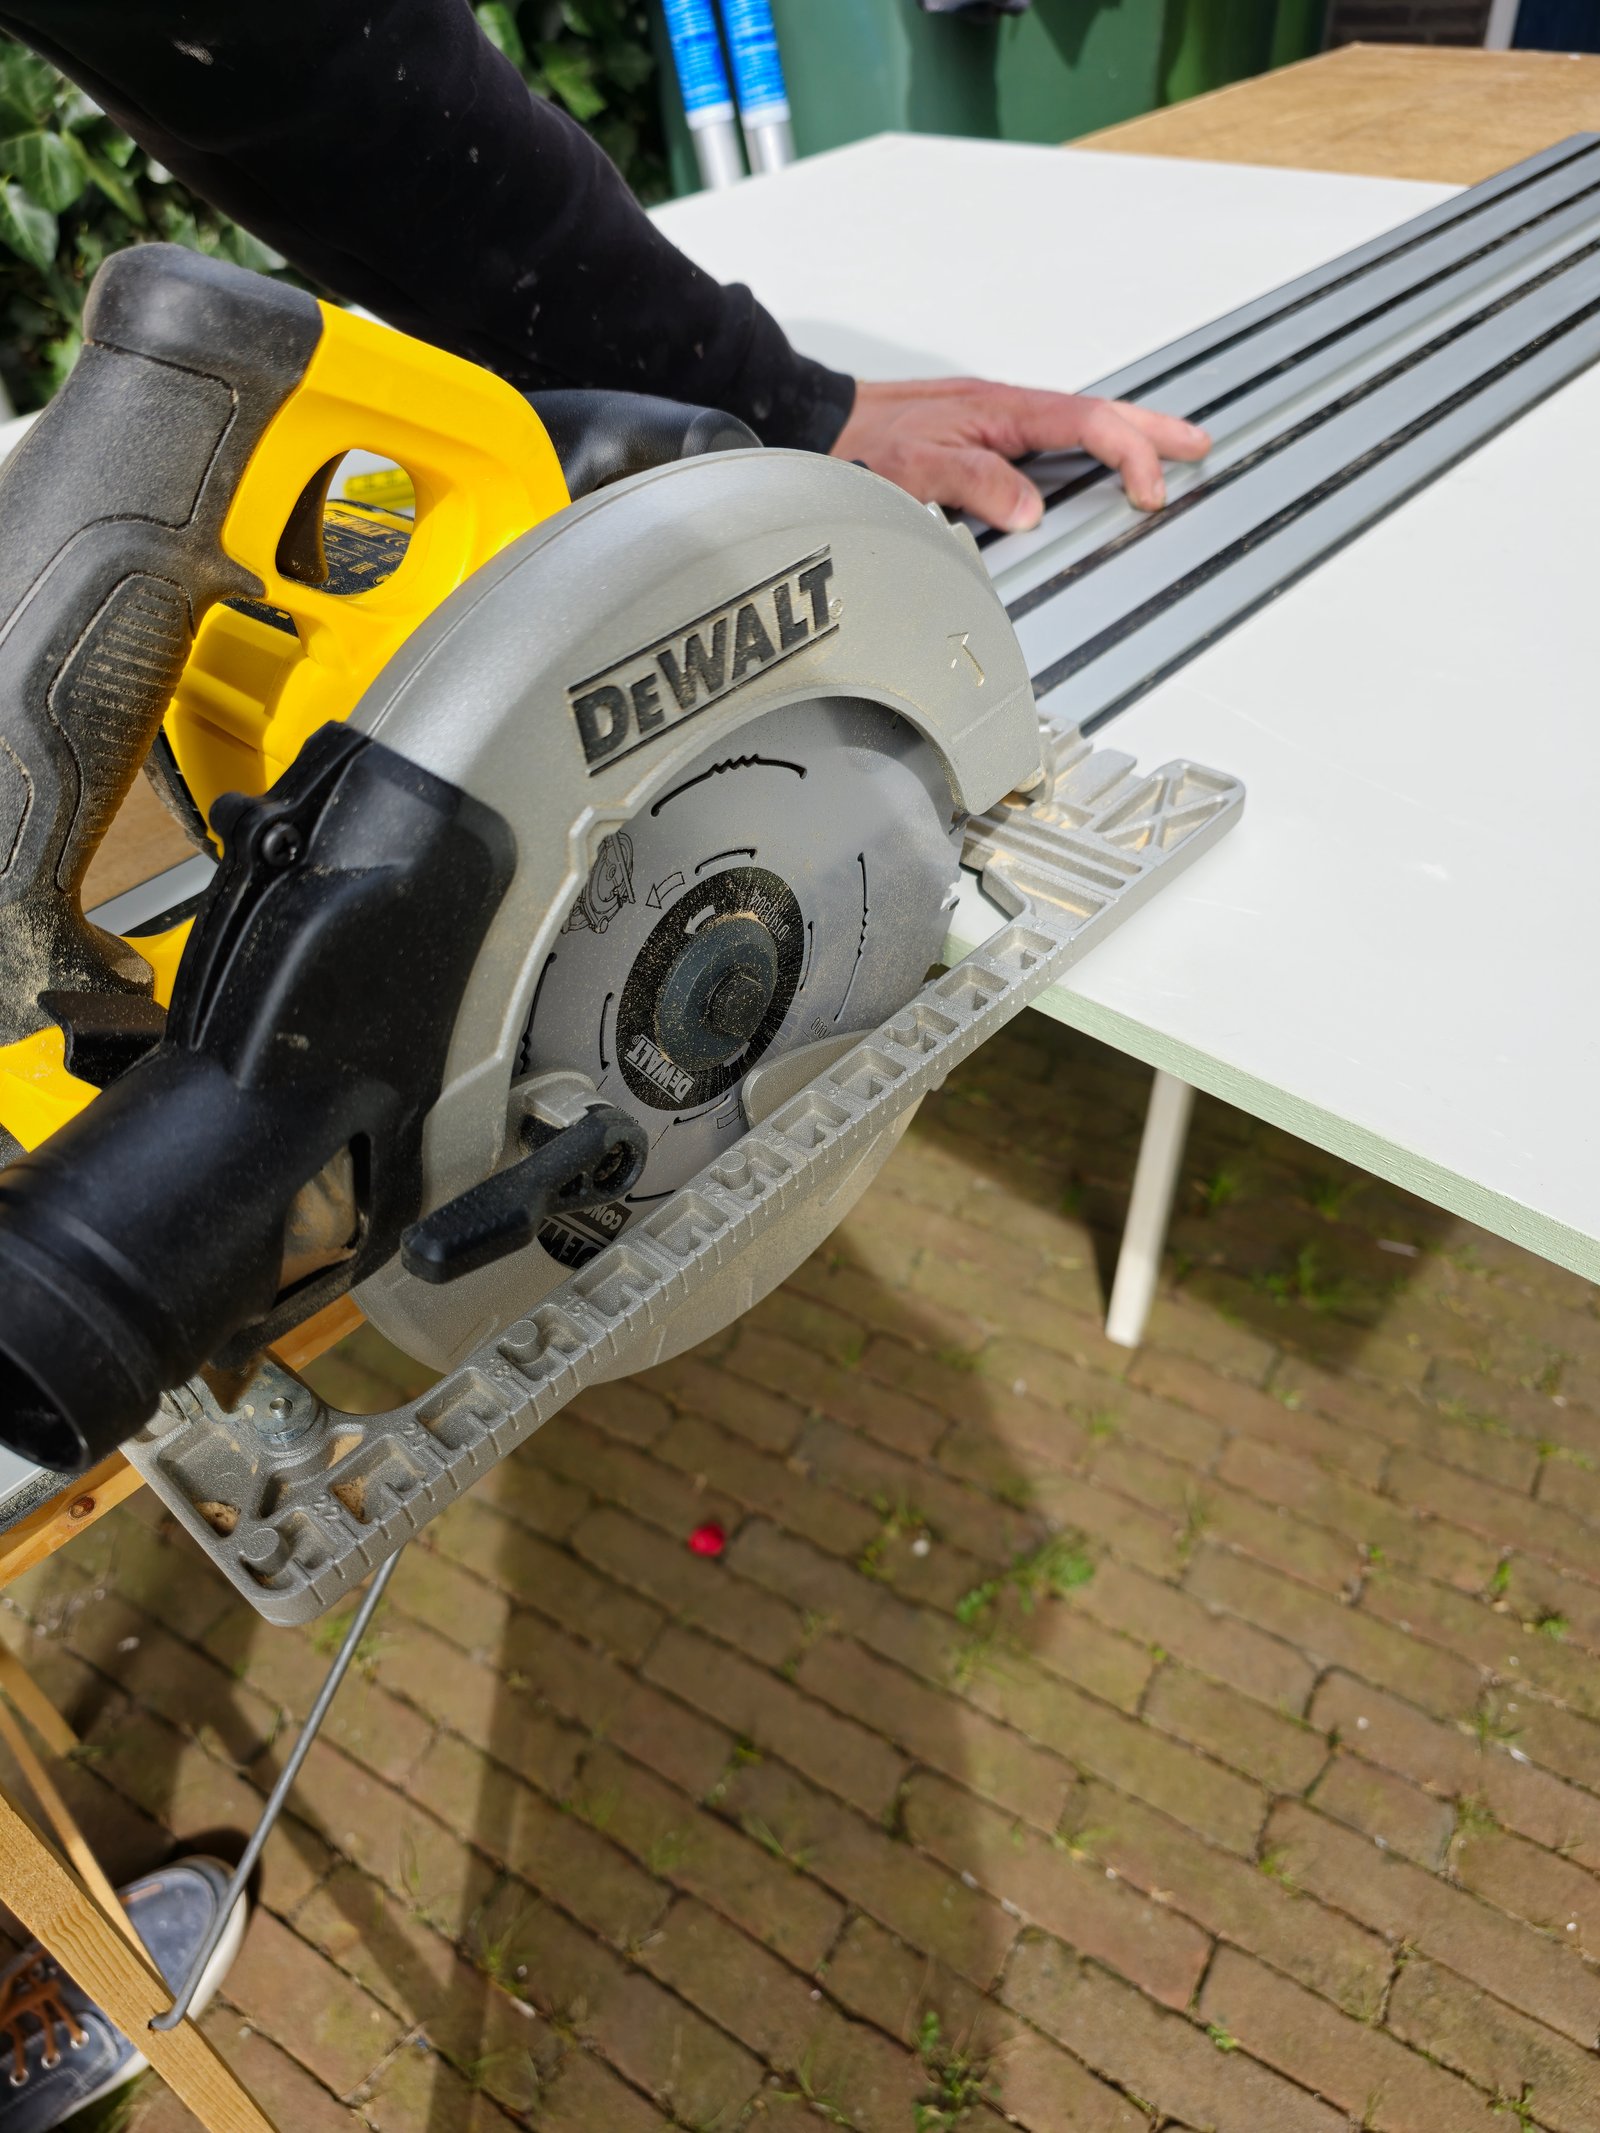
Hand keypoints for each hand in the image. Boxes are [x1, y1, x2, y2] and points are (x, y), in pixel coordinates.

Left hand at [829, 378, 1209, 530]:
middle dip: (1154, 429)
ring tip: (1167, 453)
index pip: (1089, 425)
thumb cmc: (863, 443)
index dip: (1130, 454)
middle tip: (1198, 446)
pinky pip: (1056, 439)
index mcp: (1004, 410)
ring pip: (1080, 424)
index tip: (1149, 490)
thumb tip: (1031, 508)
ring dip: (1127, 436)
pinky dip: (1091, 446)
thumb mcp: (917, 465)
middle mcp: (1008, 411)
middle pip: (1099, 414)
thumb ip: (977, 483)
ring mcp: (1001, 423)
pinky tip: (1100, 463)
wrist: (825, 424)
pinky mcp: (989, 437)